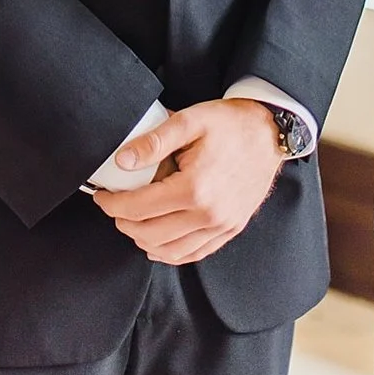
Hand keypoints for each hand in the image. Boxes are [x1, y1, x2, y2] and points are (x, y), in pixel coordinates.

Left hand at [89, 98, 284, 264]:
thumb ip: (154, 141)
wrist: (272, 131)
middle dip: (123, 222)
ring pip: (168, 250)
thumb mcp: (191, 120)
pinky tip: (157, 242)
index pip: (138, 208)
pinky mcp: (231, 229)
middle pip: (148, 234)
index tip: (102, 195)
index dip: (112, 204)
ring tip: (132, 222)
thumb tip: (121, 162)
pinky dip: (169, 253)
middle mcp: (208, 214)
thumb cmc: (231, 123)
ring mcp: (222, 225)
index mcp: (194, 188)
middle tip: (114, 207)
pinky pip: (193, 254)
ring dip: (142, 240)